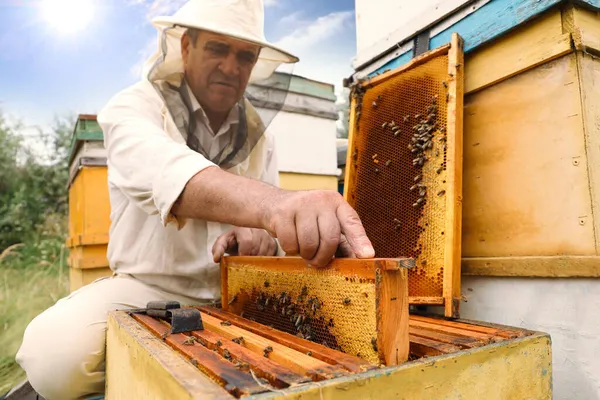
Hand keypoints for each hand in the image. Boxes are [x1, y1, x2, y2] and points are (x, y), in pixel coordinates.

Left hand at [212, 227, 277, 262]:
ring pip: (264, 252)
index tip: (241, 258)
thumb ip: (218, 249)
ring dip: (256, 259)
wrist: (241, 240)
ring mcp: (266, 235)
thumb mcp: (222, 243)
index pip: (247, 242)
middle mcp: (256, 229)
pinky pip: (271, 254)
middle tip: (245, 261)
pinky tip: (258, 258)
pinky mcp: (273, 241)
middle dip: (249, 257)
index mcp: (243, 228)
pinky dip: (264, 259)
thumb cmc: (232, 242)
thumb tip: (217, 258)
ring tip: (250, 259)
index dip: (244, 253)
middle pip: (256, 248)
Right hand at [260, 190, 374, 266]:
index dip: (360, 240)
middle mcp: (321, 200)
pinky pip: (290, 243)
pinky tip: (290, 242)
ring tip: (303, 250)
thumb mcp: (325, 222)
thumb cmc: (306, 218)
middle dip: (324, 257)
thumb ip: (341, 240)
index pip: (352, 222)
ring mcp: (301, 204)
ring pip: (309, 243)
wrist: (273, 203)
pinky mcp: (282, 213)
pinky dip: (291, 250)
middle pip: (330, 238)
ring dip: (306, 254)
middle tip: (317, 262)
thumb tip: (356, 260)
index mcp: (336, 203)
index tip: (367, 255)